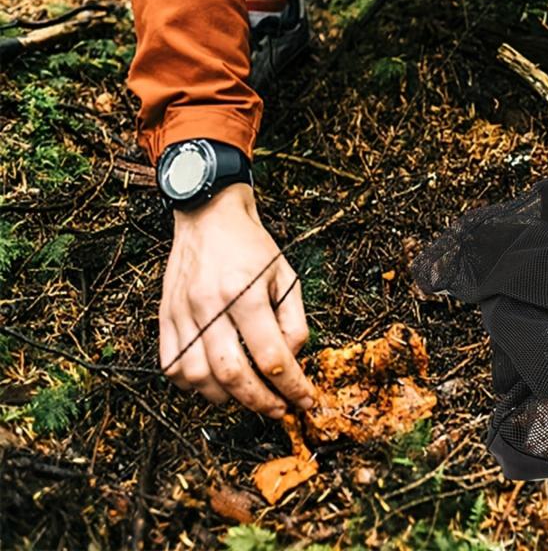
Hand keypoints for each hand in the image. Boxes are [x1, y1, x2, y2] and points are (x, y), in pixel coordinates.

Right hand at [160, 183, 315, 416]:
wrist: (209, 215)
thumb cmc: (251, 245)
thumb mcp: (286, 276)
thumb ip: (293, 321)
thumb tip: (292, 362)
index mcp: (245, 292)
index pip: (271, 356)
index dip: (293, 386)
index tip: (305, 400)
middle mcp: (209, 304)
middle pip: (232, 375)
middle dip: (261, 402)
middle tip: (279, 409)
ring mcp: (182, 311)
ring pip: (198, 378)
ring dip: (226, 398)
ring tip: (248, 396)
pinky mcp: (164, 315)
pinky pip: (171, 366)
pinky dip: (192, 385)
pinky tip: (213, 381)